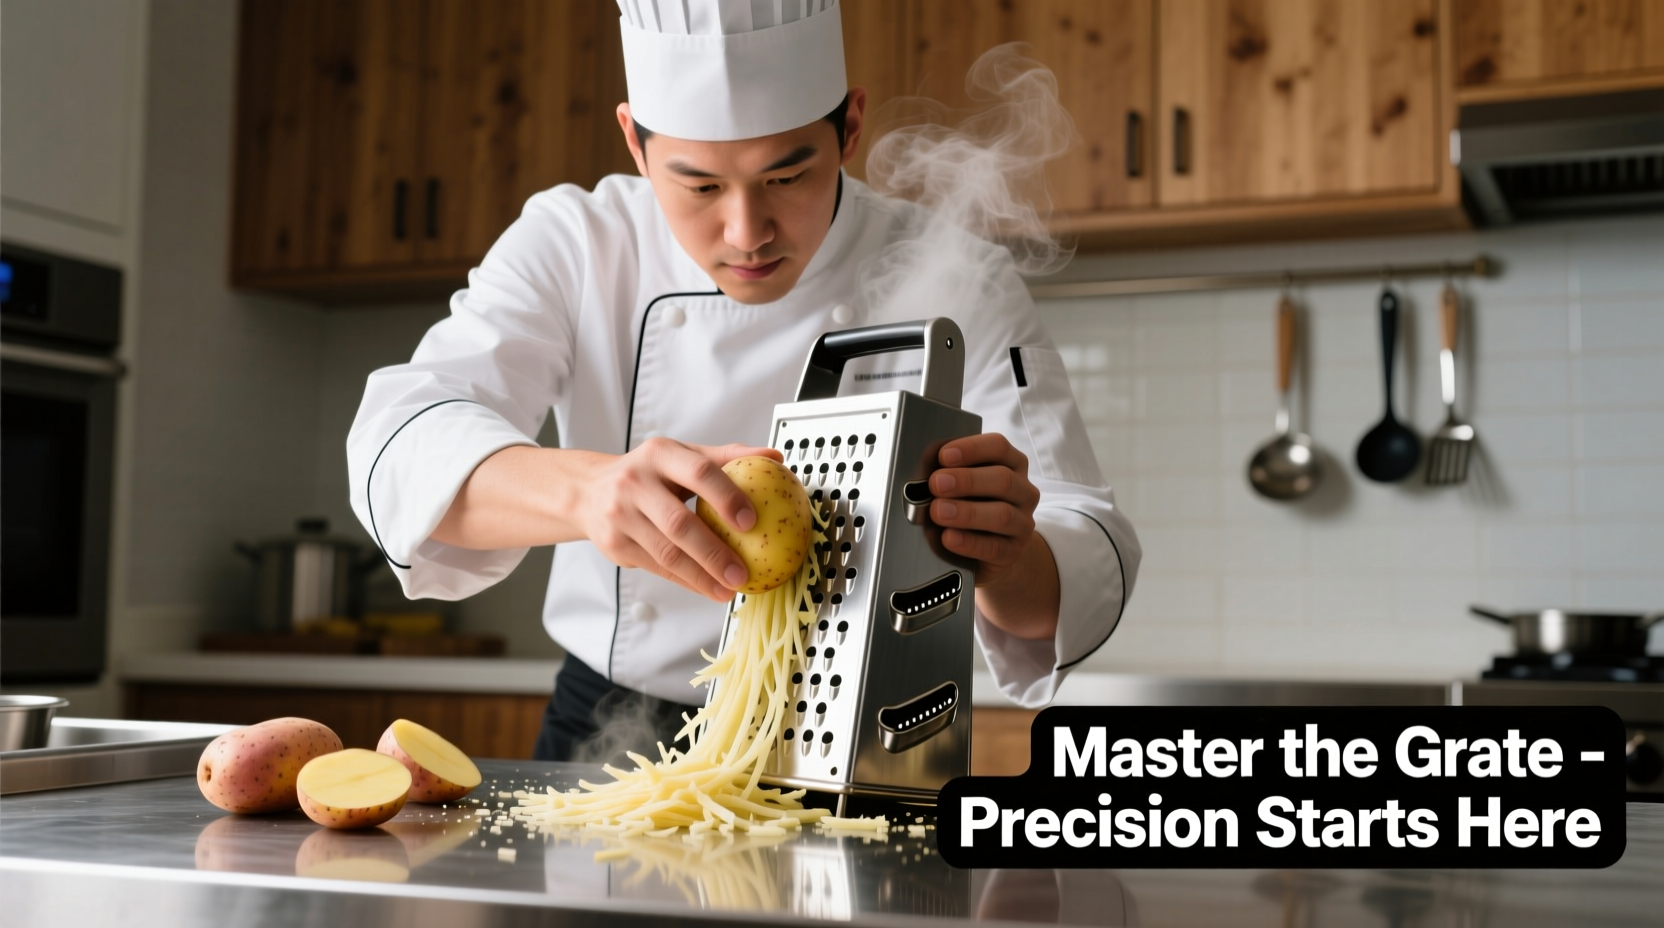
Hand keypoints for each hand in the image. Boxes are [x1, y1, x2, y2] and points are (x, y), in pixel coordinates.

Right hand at [576, 439, 779, 601]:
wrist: (588, 491)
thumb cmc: (648, 473)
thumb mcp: (682, 456)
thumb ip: (727, 457)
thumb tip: (774, 458)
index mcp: (659, 454)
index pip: (698, 472)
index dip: (726, 496)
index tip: (751, 521)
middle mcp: (635, 482)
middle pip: (679, 522)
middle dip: (714, 552)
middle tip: (742, 572)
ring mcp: (621, 515)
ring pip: (666, 553)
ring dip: (701, 576)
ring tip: (729, 588)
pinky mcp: (615, 544)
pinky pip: (656, 568)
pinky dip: (685, 580)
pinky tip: (707, 588)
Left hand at [927, 433, 1040, 587]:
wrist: (991, 548)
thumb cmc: (972, 505)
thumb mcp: (964, 485)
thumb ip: (950, 474)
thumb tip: (923, 472)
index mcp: (1012, 464)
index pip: (999, 447)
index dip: (972, 449)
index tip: (944, 455)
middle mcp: (1023, 491)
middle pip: (1003, 480)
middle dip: (967, 480)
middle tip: (936, 484)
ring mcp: (1022, 522)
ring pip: (1002, 515)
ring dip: (967, 512)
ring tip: (938, 511)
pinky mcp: (1014, 551)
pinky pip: (994, 547)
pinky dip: (969, 543)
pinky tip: (949, 538)